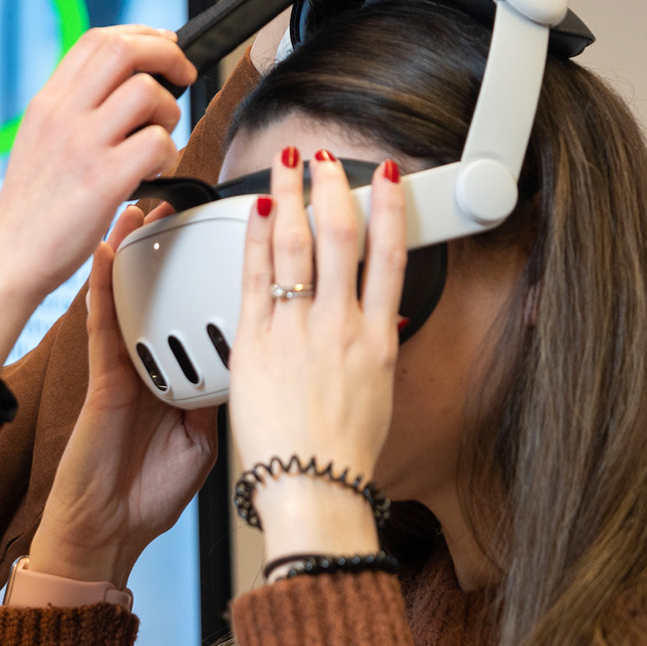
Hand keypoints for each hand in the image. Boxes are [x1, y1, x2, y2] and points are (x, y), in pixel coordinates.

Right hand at [0, 26, 195, 386]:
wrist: (9, 257)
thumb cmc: (32, 208)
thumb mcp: (39, 141)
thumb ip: (74, 109)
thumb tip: (123, 85)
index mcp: (47, 102)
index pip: (98, 40)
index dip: (141, 35)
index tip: (163, 49)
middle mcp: (62, 115)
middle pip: (125, 50)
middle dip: (168, 56)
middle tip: (182, 79)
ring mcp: (82, 146)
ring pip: (147, 93)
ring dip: (169, 112)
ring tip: (159, 137)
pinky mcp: (103, 180)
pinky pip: (157, 143)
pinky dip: (168, 154)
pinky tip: (155, 171)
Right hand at [29, 204, 218, 588]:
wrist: (108, 532)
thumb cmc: (150, 494)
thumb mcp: (203, 439)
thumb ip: (220, 399)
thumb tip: (251, 368)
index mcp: (182, 381)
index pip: (203, 319)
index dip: (215, 281)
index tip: (236, 245)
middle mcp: (152, 366)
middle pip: (165, 297)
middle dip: (172, 252)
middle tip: (185, 204)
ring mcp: (124, 369)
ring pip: (132, 299)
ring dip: (136, 253)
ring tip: (143, 207)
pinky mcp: (101, 378)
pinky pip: (102, 325)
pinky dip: (103, 287)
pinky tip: (106, 251)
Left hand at [226, 150, 405, 564]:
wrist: (311, 487)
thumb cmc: (342, 453)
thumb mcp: (378, 393)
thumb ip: (373, 347)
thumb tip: (379, 319)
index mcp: (379, 338)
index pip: (391, 254)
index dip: (389, 207)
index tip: (386, 177)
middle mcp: (341, 326)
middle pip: (343, 236)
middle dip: (334, 187)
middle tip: (325, 158)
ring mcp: (298, 331)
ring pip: (298, 245)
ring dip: (294, 196)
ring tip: (288, 165)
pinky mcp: (256, 342)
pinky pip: (255, 276)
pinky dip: (256, 237)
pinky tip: (257, 211)